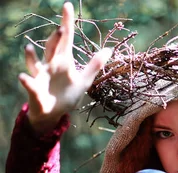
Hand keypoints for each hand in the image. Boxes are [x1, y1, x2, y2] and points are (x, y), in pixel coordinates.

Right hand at [18, 2, 111, 132]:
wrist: (54, 113)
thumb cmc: (68, 94)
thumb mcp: (84, 81)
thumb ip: (95, 65)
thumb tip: (109, 49)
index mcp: (63, 61)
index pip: (66, 39)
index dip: (67, 23)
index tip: (68, 6)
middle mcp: (50, 65)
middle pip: (52, 48)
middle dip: (55, 40)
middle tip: (62, 30)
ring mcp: (40, 76)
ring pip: (35, 63)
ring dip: (32, 57)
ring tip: (29, 48)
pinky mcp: (34, 89)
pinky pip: (29, 84)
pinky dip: (26, 81)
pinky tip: (23, 77)